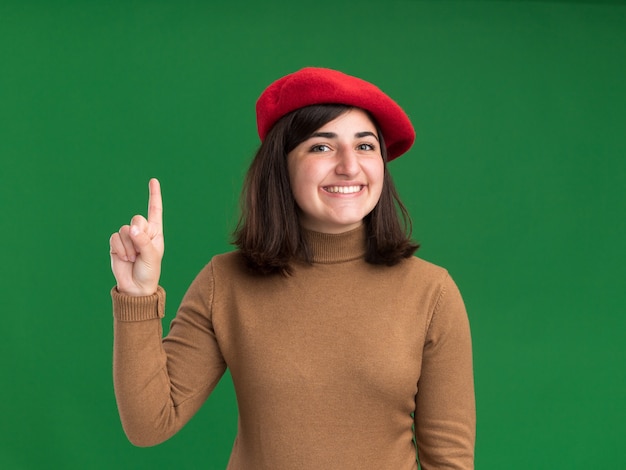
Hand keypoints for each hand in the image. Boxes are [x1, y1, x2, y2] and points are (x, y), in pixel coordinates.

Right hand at [109, 178, 163, 295]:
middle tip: (141, 251)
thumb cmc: (149, 271)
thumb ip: (143, 241)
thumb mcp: (151, 256)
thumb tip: (131, 228)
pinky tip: (124, 258)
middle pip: (137, 219)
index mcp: (155, 232)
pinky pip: (114, 238)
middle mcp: (142, 232)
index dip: (154, 195)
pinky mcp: (116, 243)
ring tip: (133, 258)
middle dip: (138, 234)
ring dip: (129, 246)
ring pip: (125, 230)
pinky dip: (120, 249)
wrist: (135, 286)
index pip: (155, 210)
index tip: (153, 180)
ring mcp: (128, 237)